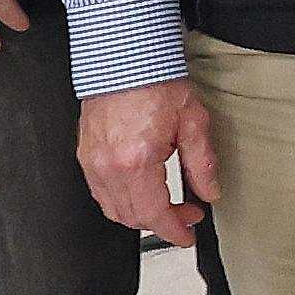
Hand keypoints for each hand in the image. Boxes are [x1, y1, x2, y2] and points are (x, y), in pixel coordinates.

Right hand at [76, 78, 220, 244]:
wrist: (125, 58)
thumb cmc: (155, 82)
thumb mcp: (193, 121)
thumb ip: (202, 162)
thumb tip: (209, 191)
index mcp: (136, 161)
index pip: (153, 214)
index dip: (174, 231)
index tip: (187, 236)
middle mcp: (108, 166)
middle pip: (132, 217)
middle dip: (162, 223)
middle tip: (187, 214)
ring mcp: (92, 161)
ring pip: (113, 209)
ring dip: (141, 215)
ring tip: (168, 204)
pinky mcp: (85, 154)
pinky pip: (100, 192)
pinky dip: (122, 201)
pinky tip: (142, 192)